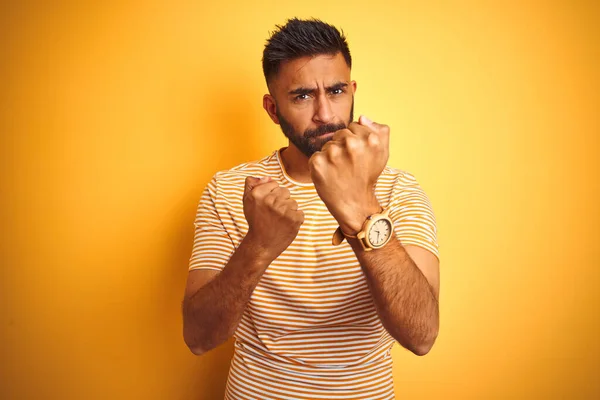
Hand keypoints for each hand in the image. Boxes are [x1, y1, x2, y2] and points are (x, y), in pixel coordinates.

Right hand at [242, 176, 304, 261]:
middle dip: (281, 201)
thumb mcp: (247, 201)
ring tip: (278, 221)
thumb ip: (252, 185)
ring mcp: (283, 210)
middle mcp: (270, 200)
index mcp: (257, 194)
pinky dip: (295, 220)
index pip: (274, 183)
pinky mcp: (294, 219)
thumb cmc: (255, 222)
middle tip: (273, 214)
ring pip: (293, 202)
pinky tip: (285, 226)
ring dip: (288, 210)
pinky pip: (300, 212)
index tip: (267, 206)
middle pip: (285, 191)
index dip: (272, 194)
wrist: (261, 245)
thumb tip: (267, 177)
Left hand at [308, 115, 389, 233]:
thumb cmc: (367, 176)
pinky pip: (316, 155)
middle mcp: (351, 144)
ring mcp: (332, 153)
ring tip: (339, 170)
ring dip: (331, 155)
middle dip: (342, 146)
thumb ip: (379, 130)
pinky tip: (329, 175)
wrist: (354, 204)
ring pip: (327, 144)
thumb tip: (362, 117)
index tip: (357, 155)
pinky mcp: (317, 163)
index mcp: (369, 139)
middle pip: (340, 133)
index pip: (354, 126)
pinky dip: (320, 164)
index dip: (355, 140)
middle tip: (348, 164)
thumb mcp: (382, 152)